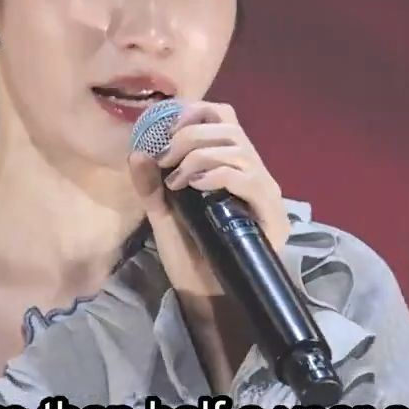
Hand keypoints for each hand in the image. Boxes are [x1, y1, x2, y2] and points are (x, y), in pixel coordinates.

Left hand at [127, 99, 292, 299]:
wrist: (207, 295)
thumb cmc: (190, 254)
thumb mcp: (163, 215)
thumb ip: (151, 185)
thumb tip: (137, 152)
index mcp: (231, 166)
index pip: (225, 118)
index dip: (197, 112)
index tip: (167, 126)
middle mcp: (253, 173)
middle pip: (230, 128)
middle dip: (191, 135)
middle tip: (166, 158)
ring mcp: (264, 193)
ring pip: (239, 149)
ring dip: (199, 155)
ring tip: (177, 179)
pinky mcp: (270, 216)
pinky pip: (248, 178)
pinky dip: (218, 174)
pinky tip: (196, 185)